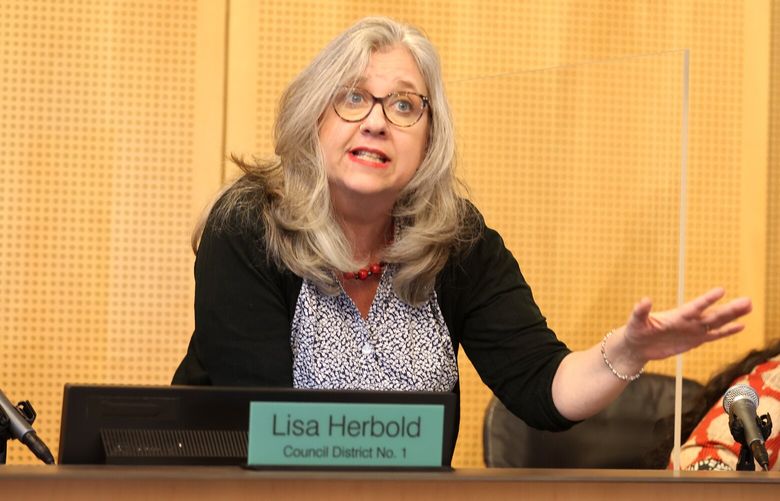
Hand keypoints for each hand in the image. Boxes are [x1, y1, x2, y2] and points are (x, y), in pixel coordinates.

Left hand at [622, 287, 752, 360]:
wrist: (637, 346)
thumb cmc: (635, 331)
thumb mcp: (635, 322)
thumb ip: (640, 311)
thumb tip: (645, 300)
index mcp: (677, 316)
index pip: (695, 307)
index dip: (707, 300)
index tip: (721, 291)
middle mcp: (688, 321)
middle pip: (712, 314)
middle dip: (730, 309)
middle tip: (748, 301)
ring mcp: (693, 330)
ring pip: (717, 323)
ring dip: (733, 317)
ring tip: (749, 307)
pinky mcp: (694, 340)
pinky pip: (713, 336)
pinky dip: (726, 332)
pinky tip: (740, 326)